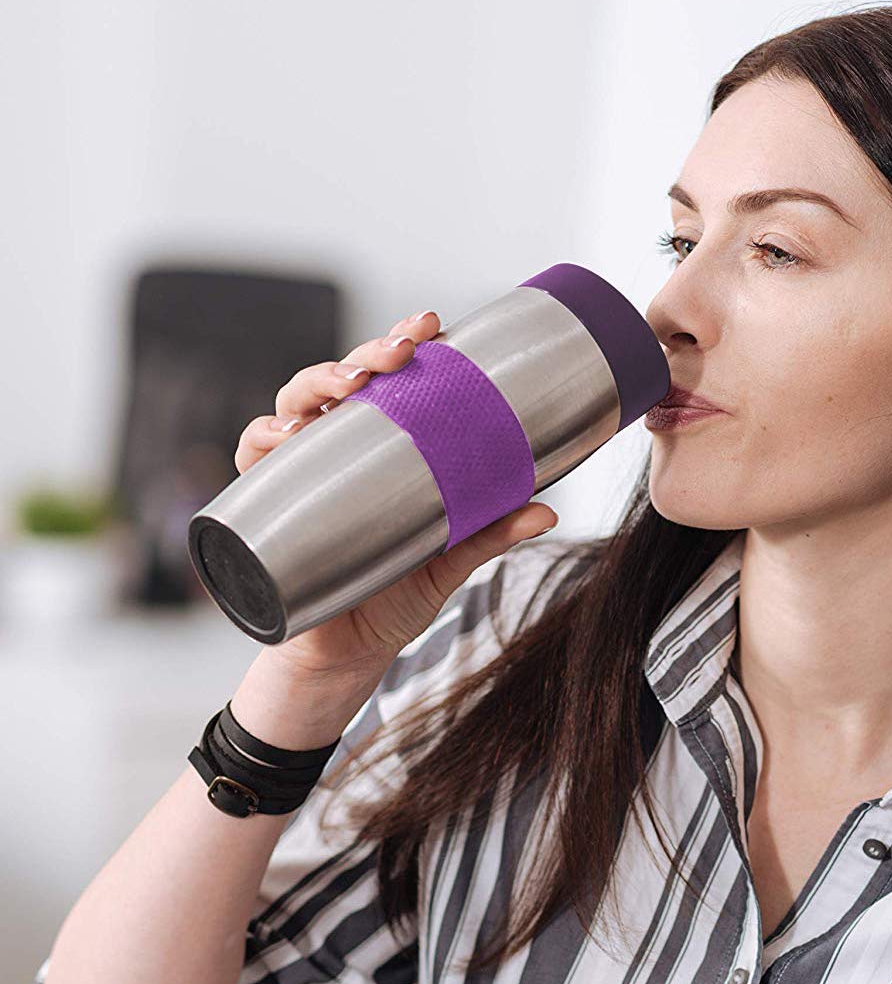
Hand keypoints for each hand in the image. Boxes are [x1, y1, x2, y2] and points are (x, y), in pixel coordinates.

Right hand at [231, 310, 557, 680]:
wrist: (348, 657)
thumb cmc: (394, 599)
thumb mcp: (449, 564)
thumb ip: (490, 535)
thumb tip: (546, 512)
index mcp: (382, 450)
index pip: (389, 382)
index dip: (403, 345)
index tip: (433, 326)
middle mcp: (337, 452)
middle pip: (341, 381)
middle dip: (365, 355)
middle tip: (399, 353)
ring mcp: (299, 474)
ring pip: (293, 406)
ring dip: (315, 386)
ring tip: (346, 386)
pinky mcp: (268, 506)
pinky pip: (252, 462)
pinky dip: (262, 442)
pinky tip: (284, 437)